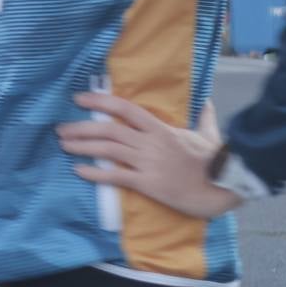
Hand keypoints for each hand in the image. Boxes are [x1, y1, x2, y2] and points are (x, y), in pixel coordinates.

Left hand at [56, 92, 240, 219]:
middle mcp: (151, 143)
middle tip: (60, 129)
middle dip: (81, 127)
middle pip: (109, 129)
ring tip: (63, 145)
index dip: (99, 101)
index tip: (78, 98)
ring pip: (108, 150)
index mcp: (161, 128)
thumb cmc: (216, 161)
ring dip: (82, 146)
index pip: (125, 108)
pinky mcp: (148, 184)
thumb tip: (207, 101)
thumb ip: (204, 118)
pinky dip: (95, 173)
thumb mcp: (209, 134)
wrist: (225, 187)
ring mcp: (148, 163)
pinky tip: (79, 171)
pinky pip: (116, 176)